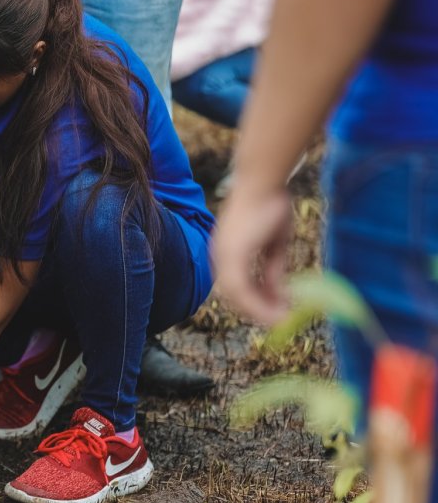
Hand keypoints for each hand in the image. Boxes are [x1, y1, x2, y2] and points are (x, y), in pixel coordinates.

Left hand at [211, 184, 293, 325]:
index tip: (275, 311)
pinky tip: (276, 310)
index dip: (255, 301)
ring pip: (236, 296)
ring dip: (259, 311)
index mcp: (227, 252)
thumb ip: (272, 270)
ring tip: (281, 321)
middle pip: (233, 295)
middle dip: (257, 311)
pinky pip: (241, 288)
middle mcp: (220, 256)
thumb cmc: (270, 204)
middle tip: (280, 322)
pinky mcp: (231, 253)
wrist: (264, 181)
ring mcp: (223, 255)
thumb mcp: (274, 244)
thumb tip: (278, 294)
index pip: (236, 286)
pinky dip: (258, 303)